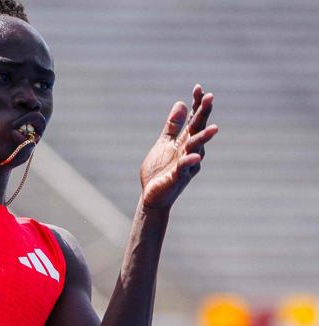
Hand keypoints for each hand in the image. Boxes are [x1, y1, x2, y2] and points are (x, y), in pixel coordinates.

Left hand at [140, 84, 217, 209]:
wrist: (152, 196)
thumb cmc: (160, 170)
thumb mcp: (164, 143)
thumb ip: (173, 126)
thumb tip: (181, 103)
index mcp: (185, 141)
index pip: (194, 120)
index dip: (197, 104)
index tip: (198, 88)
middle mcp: (190, 151)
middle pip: (199, 130)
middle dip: (204, 114)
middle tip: (210, 97)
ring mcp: (186, 164)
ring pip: (196, 148)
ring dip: (204, 138)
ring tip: (214, 128)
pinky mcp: (178, 177)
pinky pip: (185, 168)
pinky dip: (190, 162)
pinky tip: (194, 156)